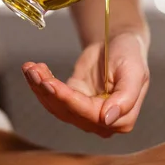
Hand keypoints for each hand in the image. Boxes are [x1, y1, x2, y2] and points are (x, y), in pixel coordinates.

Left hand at [22, 32, 149, 137]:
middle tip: (34, 71)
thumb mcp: (134, 71)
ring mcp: (84, 113)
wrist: (118, 42)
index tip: (50, 84)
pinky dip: (39, 84)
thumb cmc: (130, 55)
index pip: (89, 114)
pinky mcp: (71, 101)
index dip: (67, 100)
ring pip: (56, 106)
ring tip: (30, 68)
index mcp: (122, 119)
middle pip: (68, 111)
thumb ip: (126, 97)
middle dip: (48, 91)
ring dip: (39, 87)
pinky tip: (32, 70)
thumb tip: (108, 119)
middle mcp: (102, 122)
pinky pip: (51, 98)